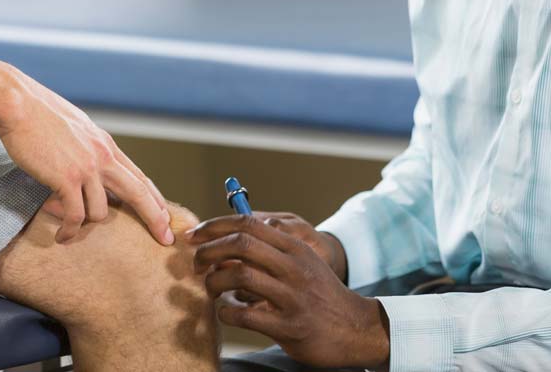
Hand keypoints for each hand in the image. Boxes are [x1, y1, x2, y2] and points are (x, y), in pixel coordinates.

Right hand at [0, 71, 171, 245]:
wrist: (18, 104)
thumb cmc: (40, 114)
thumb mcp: (77, 128)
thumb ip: (90, 148)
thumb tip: (92, 165)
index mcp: (106, 145)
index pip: (140, 176)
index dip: (156, 198)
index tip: (166, 217)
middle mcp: (103, 157)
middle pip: (139, 194)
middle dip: (155, 218)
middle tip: (165, 239)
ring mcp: (86, 169)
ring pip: (100, 212)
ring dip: (84, 224)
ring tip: (67, 225)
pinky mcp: (66, 179)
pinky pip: (75, 216)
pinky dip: (69, 230)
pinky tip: (63, 236)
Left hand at [189, 215, 389, 368]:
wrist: (355, 329)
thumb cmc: (319, 294)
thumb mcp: (303, 262)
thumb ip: (271, 249)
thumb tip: (226, 238)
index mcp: (295, 247)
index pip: (248, 222)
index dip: (214, 226)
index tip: (194, 236)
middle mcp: (294, 267)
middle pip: (241, 243)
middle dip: (208, 251)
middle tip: (196, 264)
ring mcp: (292, 297)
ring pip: (240, 276)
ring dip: (214, 282)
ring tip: (211, 289)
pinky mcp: (289, 326)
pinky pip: (245, 315)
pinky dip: (226, 313)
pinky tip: (226, 313)